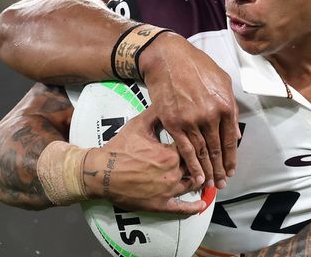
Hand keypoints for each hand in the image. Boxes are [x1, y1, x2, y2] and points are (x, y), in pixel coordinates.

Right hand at [83, 108, 204, 213]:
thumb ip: (157, 113)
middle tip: (210, 158)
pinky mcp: (160, 204)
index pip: (193, 147)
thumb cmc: (119, 148)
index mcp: (171, 153)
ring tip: (208, 176)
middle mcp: (173, 172)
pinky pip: (181, 208)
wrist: (101, 172)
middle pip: (195, 166)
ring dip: (201, 180)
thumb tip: (169, 102)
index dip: (198, 143)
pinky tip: (202, 203)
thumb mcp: (139, 125)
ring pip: (192, 184)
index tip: (203, 139)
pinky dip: (194, 207)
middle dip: (201, 162)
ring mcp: (168, 190)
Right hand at [138, 32, 239, 190]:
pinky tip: (196, 176)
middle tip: (222, 183)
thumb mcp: (222, 81)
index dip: (232, 158)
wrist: (168, 58)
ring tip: (210, 185)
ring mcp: (191, 120)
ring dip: (207, 171)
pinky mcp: (173, 123)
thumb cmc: (196, 66)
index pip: (231, 140)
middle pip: (217, 150)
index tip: (231, 170)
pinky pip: (185, 149)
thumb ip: (230, 107)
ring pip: (202, 153)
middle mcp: (210, 115)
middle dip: (220, 170)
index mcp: (225, 105)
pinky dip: (191, 165)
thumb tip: (235, 132)